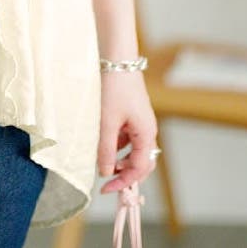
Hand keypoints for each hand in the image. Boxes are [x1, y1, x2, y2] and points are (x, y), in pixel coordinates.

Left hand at [97, 70, 158, 193]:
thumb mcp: (107, 121)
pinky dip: (114, 143)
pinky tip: (100, 142)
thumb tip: (104, 172)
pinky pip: (125, 136)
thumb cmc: (113, 88)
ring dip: (117, 158)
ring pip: (131, 149)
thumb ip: (105, 148)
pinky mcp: (130, 114)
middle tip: (106, 182)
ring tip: (99, 160)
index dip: (124, 181)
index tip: (106, 189)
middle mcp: (147, 130)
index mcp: (147, 134)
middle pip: (140, 161)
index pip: (140, 168)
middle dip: (124, 174)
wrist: (116, 58)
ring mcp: (139, 121)